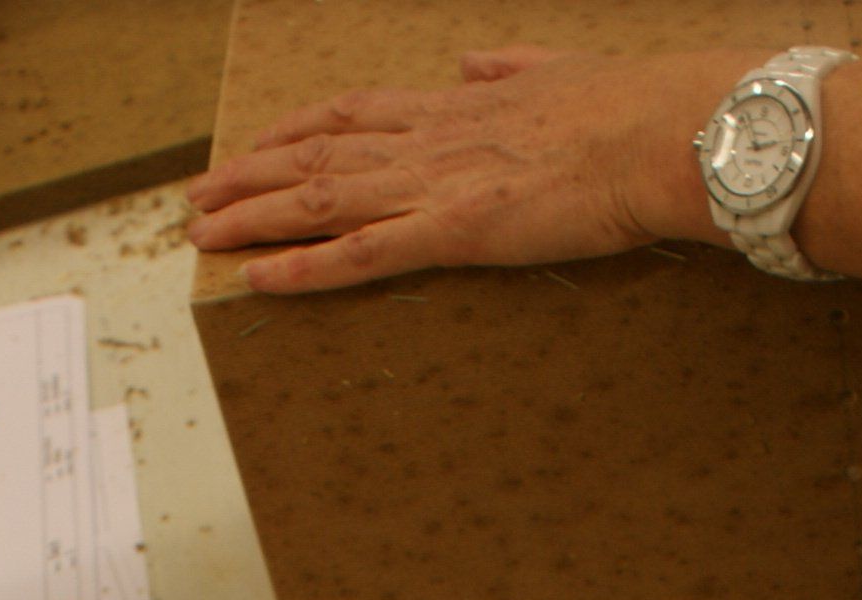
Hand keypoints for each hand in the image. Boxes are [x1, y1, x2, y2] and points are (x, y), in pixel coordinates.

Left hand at [183, 48, 748, 294]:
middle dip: (250, 174)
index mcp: (458, 104)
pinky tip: (261, 278)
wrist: (662, 131)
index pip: (356, 113)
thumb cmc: (630, 105)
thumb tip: (474, 60)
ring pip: (322, 199)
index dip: (299, 129)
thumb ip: (511, 66)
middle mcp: (432, 139)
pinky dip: (306, 267)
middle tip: (199, 195)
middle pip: (318, 153)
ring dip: (255, 218)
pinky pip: (363, 254)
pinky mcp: (455, 233)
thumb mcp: (561, 67)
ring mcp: (437, 185)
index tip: (259, 141)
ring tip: (202, 235)